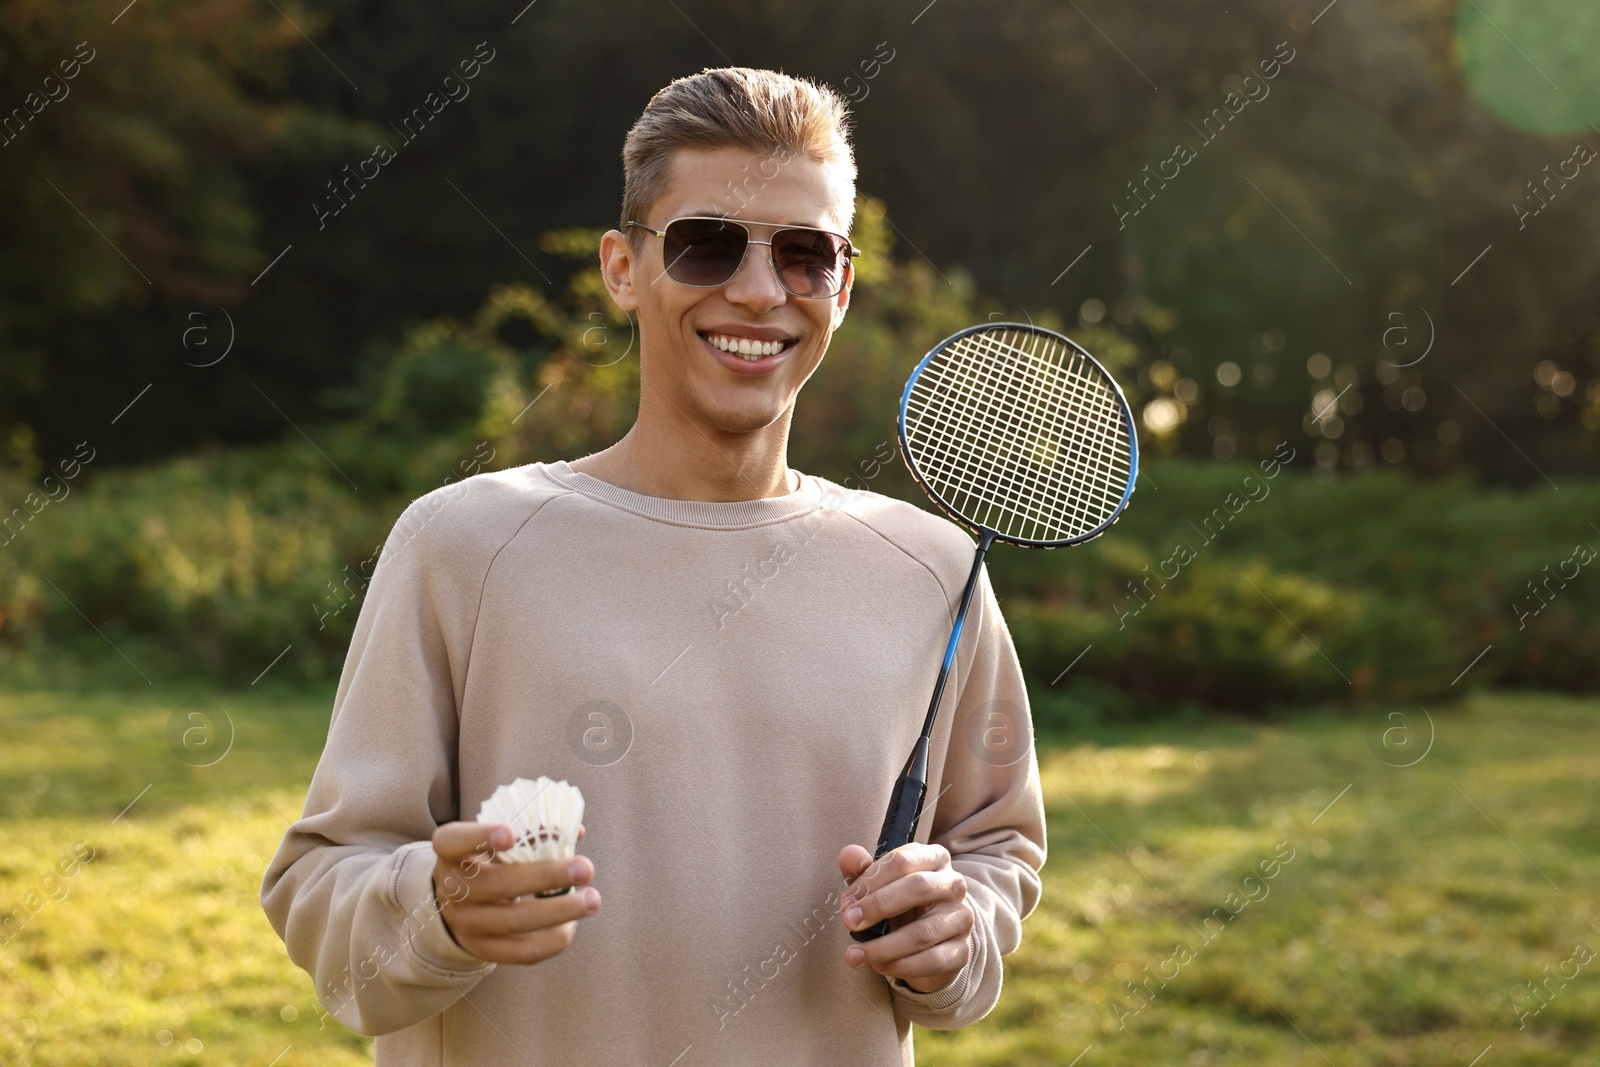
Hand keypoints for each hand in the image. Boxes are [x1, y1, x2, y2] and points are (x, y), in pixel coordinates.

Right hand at [431, 821, 599, 964]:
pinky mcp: (482, 950)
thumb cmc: (486, 861)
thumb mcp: (495, 841)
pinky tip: (572, 925)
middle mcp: (453, 888)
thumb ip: (531, 832)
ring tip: (592, 900)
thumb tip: (574, 831)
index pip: (455, 841)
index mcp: (451, 852)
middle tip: (585, 868)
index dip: (482, 837)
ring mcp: (466, 923)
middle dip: (547, 877)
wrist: (455, 905)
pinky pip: (522, 952)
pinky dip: (553, 940)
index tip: (511, 834)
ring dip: (560, 911)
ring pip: (515, 921)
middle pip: (499, 884)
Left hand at [836, 843, 973, 992]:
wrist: (934, 939)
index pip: (902, 861)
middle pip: (917, 887)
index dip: (870, 881)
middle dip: (877, 906)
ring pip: (923, 932)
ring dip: (883, 947)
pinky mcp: (963, 950)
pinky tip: (880, 966)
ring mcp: (962, 918)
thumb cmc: (903, 903)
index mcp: (935, 858)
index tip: (846, 902)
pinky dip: (901, 966)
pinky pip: (932, 961)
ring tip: (855, 955)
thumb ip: (864, 870)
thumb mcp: (883, 884)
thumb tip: (847, 856)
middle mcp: (954, 884)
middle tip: (849, 922)